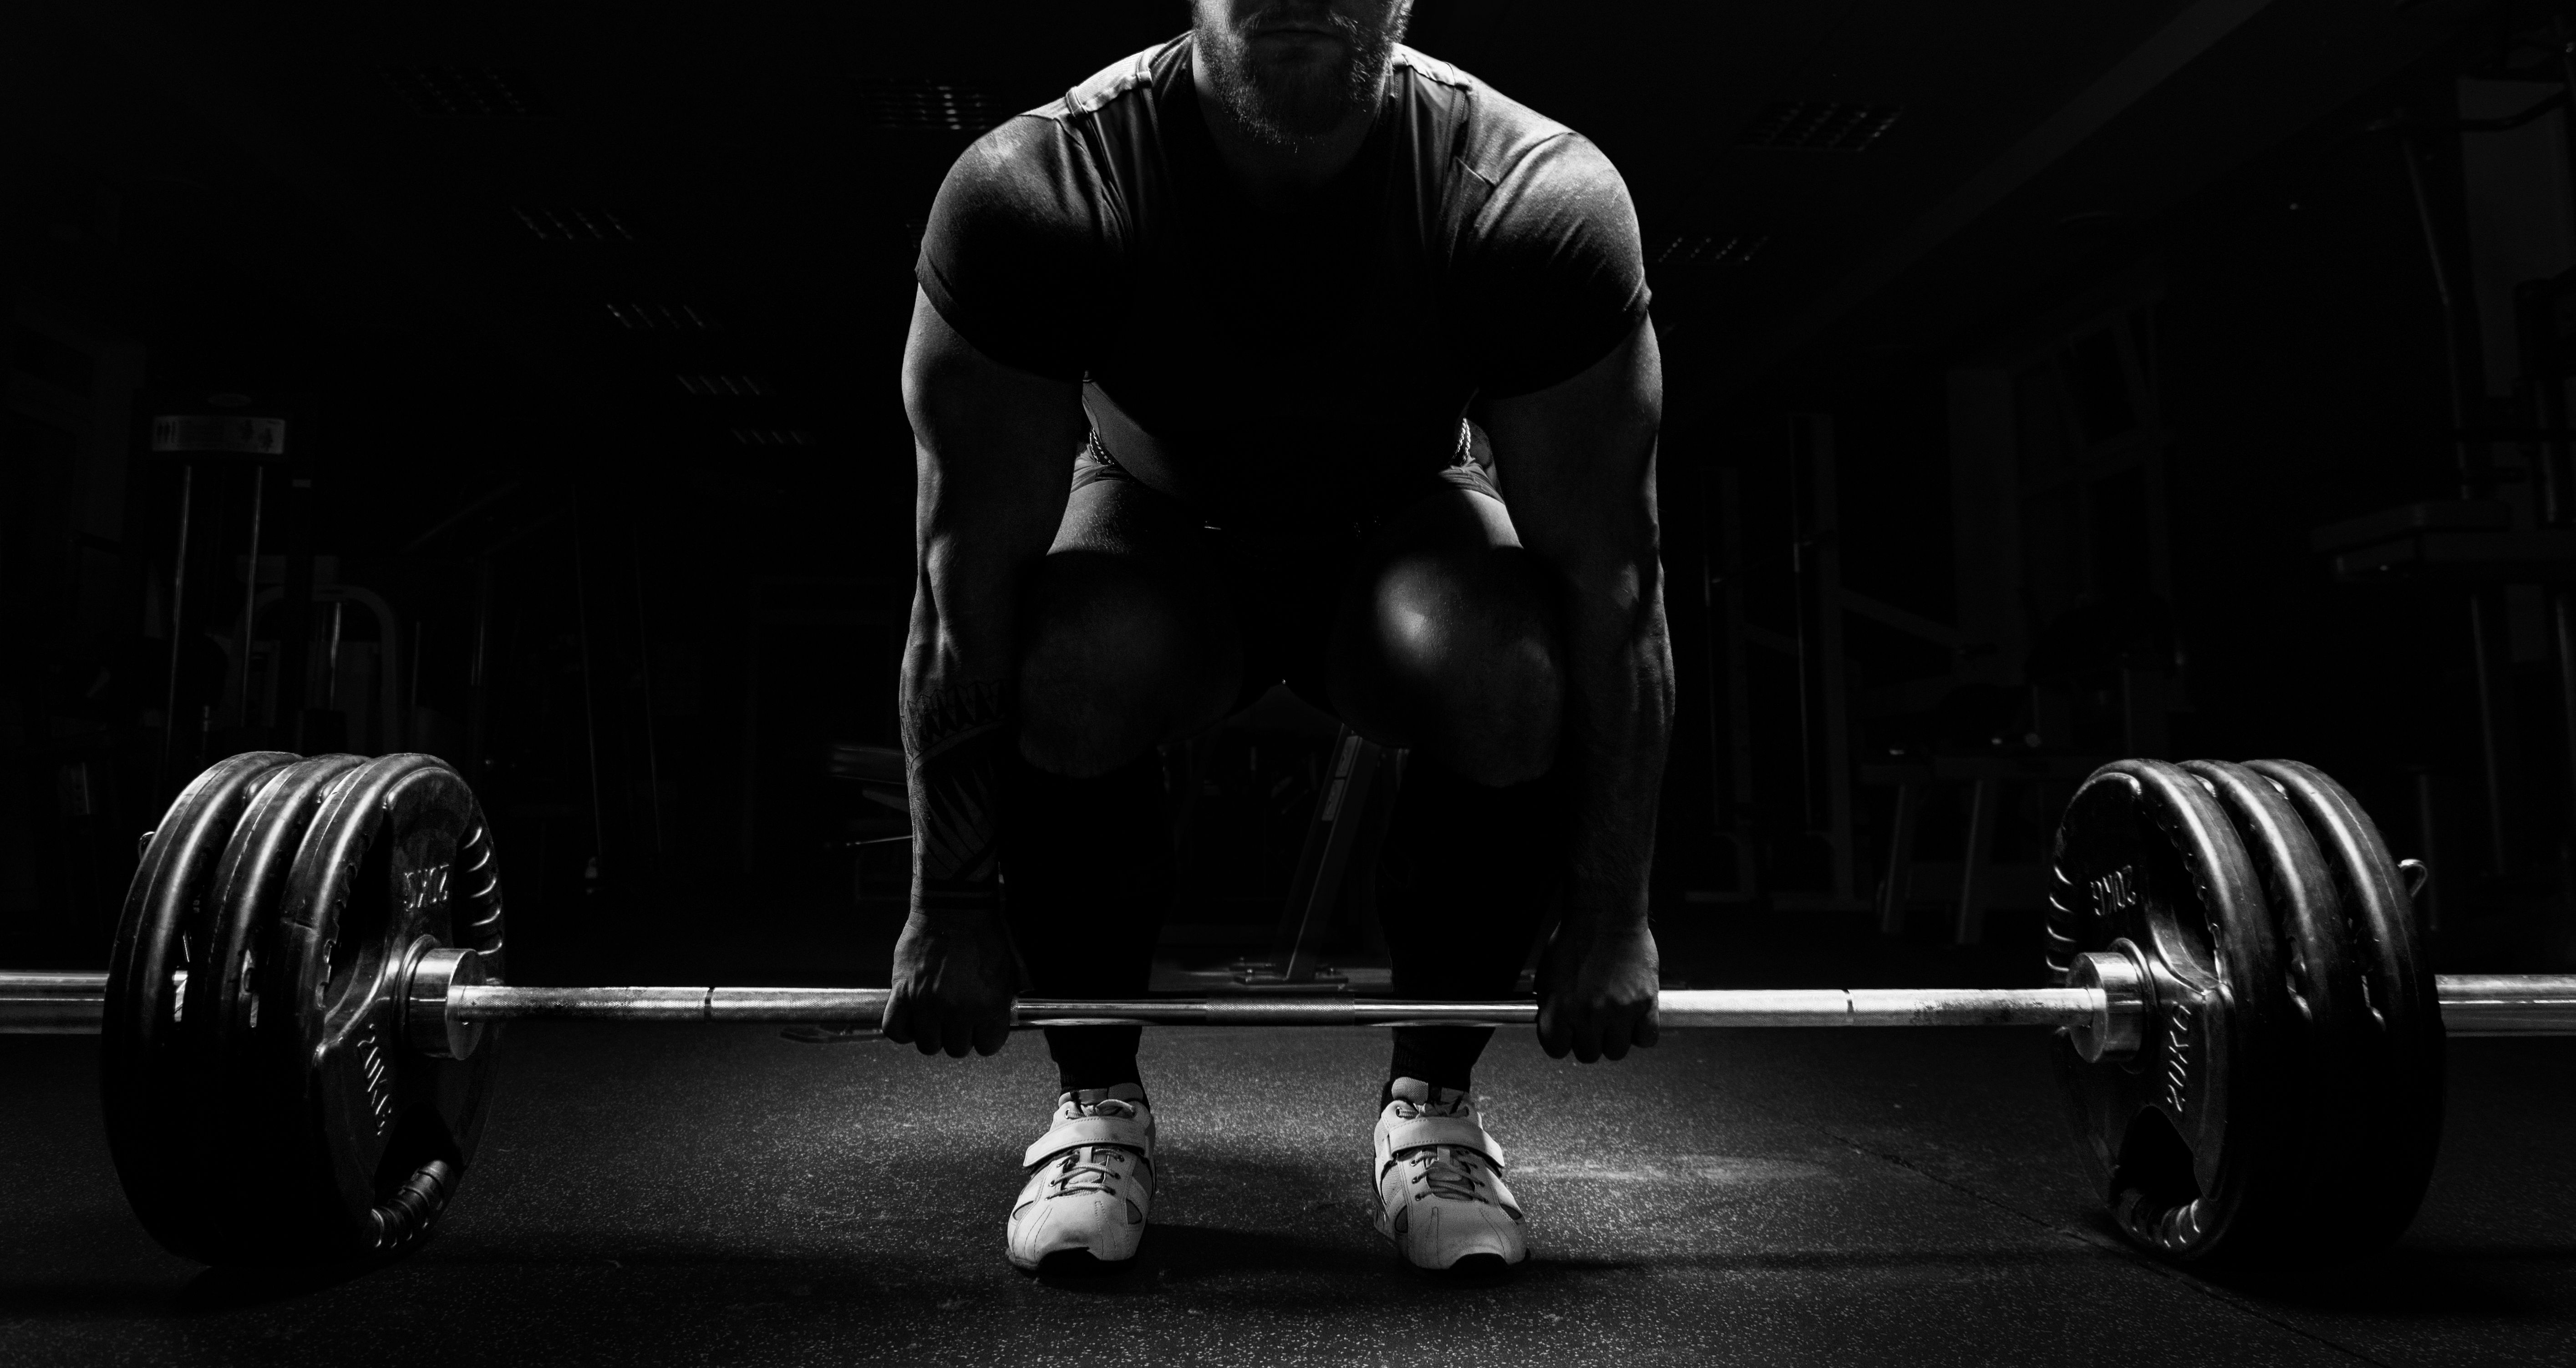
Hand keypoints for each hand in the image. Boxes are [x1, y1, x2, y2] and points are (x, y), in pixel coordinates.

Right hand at [881, 908, 1016, 1056]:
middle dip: (958, 1036)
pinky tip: (912, 1020)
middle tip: (957, 1020)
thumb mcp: (1006, 972)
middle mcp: (958, 1010)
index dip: (984, 1038)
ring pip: (927, 1045)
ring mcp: (927, 1003)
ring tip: (935, 1019)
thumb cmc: (984, 936)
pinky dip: (902, 1030)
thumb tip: (995, 1025)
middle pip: (956, 1049)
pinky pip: (895, 1028)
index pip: (987, 1046)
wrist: (955, 908)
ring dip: (932, 1035)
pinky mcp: (902, 991)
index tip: (980, 1029)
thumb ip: (999, 1005)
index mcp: (988, 1006)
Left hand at [1534, 920, 1659, 1061]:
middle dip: (1589, 1040)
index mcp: (1558, 1008)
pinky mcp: (1644, 1002)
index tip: (1568, 1034)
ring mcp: (1617, 1010)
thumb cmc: (1575, 937)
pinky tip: (1635, 1018)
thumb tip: (1554, 1027)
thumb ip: (1550, 1005)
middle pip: (1588, 1054)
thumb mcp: (1548, 974)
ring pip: (1617, 1051)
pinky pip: (1646, 1038)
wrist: (1605, 914)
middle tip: (1593, 1022)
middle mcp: (1587, 1014)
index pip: (1556, 1049)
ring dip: (1615, 1039)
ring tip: (1614, 1018)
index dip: (1562, 1042)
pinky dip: (1642, 1032)